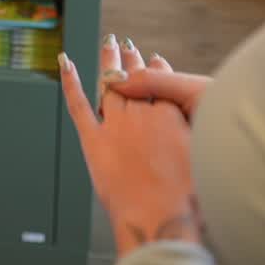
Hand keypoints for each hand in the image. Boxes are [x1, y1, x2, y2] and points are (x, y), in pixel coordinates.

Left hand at [59, 34, 202, 255]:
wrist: (157, 220)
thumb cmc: (184, 198)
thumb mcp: (199, 155)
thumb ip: (189, 132)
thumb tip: (191, 122)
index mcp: (168, 114)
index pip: (161, 82)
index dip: (158, 69)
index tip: (155, 59)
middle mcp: (139, 113)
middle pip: (134, 79)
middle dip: (132, 61)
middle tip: (128, 45)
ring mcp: (114, 125)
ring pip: (109, 84)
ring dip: (108, 61)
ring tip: (109, 44)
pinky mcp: (93, 140)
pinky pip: (78, 105)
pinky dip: (69, 82)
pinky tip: (64, 62)